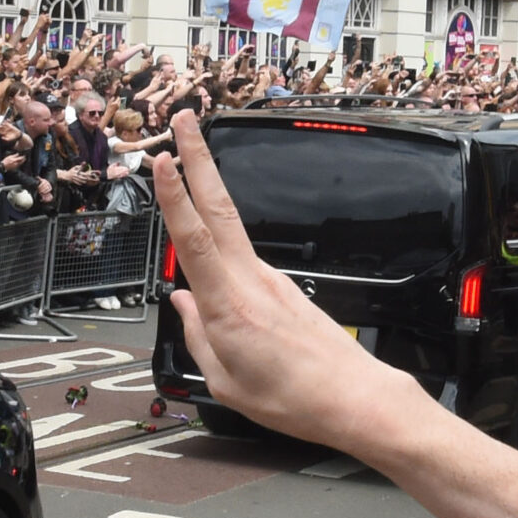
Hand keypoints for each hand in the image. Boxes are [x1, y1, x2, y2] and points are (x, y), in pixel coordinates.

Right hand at [153, 112, 412, 453]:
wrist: (354, 398)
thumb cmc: (294, 398)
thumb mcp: (225, 382)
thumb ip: (197, 336)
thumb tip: (183, 304)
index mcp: (230, 306)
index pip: (195, 239)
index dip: (176, 197)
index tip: (164, 160)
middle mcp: (252, 281)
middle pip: (219, 208)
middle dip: (199, 159)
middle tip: (185, 119)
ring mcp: (271, 280)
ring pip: (230, 226)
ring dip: (208, 188)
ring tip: (189, 161)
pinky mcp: (285, 288)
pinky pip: (242, 256)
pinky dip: (222, 237)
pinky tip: (212, 250)